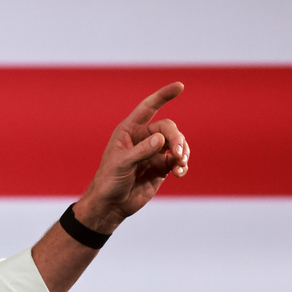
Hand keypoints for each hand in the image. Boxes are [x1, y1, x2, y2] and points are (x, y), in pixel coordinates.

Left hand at [77, 82, 189, 232]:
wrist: (111, 205)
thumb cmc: (108, 181)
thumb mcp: (121, 164)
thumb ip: (141, 151)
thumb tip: (161, 140)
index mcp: (129, 131)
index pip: (148, 108)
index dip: (163, 96)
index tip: (180, 86)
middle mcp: (143, 138)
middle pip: (168, 129)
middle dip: (176, 139)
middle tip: (178, 154)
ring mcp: (154, 153)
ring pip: (177, 144)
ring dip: (183, 152)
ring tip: (180, 165)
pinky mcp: (162, 168)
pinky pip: (178, 161)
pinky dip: (182, 165)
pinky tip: (180, 173)